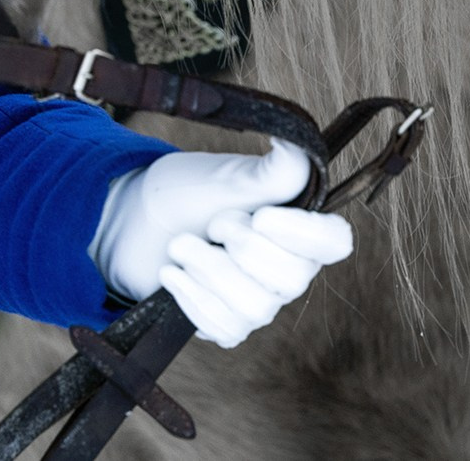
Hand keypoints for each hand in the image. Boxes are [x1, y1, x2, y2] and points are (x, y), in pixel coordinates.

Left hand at [90, 139, 353, 347]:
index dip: (304, 235)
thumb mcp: (227, 175)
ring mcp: (258, 301)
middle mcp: (286, 269)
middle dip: (240, 246)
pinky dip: (191, 297)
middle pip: (291, 279)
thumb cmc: (186, 193)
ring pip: (254, 307)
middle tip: (211, 222)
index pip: (335, 242)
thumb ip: (272, 169)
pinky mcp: (226, 324)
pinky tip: (172, 274)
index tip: (260, 215)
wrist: (134, 220)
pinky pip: (225, 328)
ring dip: (207, 269)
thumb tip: (295, 142)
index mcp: (296, 227)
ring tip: (181, 245)